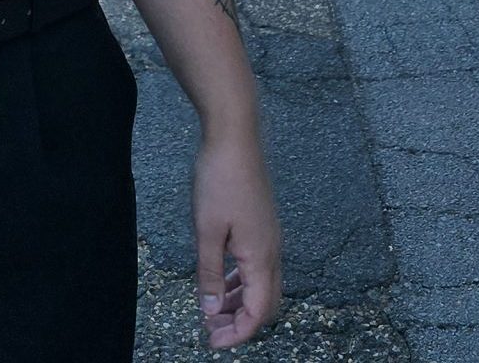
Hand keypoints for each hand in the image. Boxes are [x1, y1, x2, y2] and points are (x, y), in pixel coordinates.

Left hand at [192, 125, 280, 349]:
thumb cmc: (220, 180)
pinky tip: (220, 281)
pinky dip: (240, 282)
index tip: (212, 342)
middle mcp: (272, 251)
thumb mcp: (206, 231)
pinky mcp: (262, 225)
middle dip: (241, 323)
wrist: (235, 137)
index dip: (238, 334)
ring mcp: (269, 237)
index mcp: (261, 257)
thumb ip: (209, 274)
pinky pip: (256, 266)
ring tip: (211, 310)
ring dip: (239, 302)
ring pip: (261, 285)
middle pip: (266, 304)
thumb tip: (210, 311)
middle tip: (211, 331)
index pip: (258, 312)